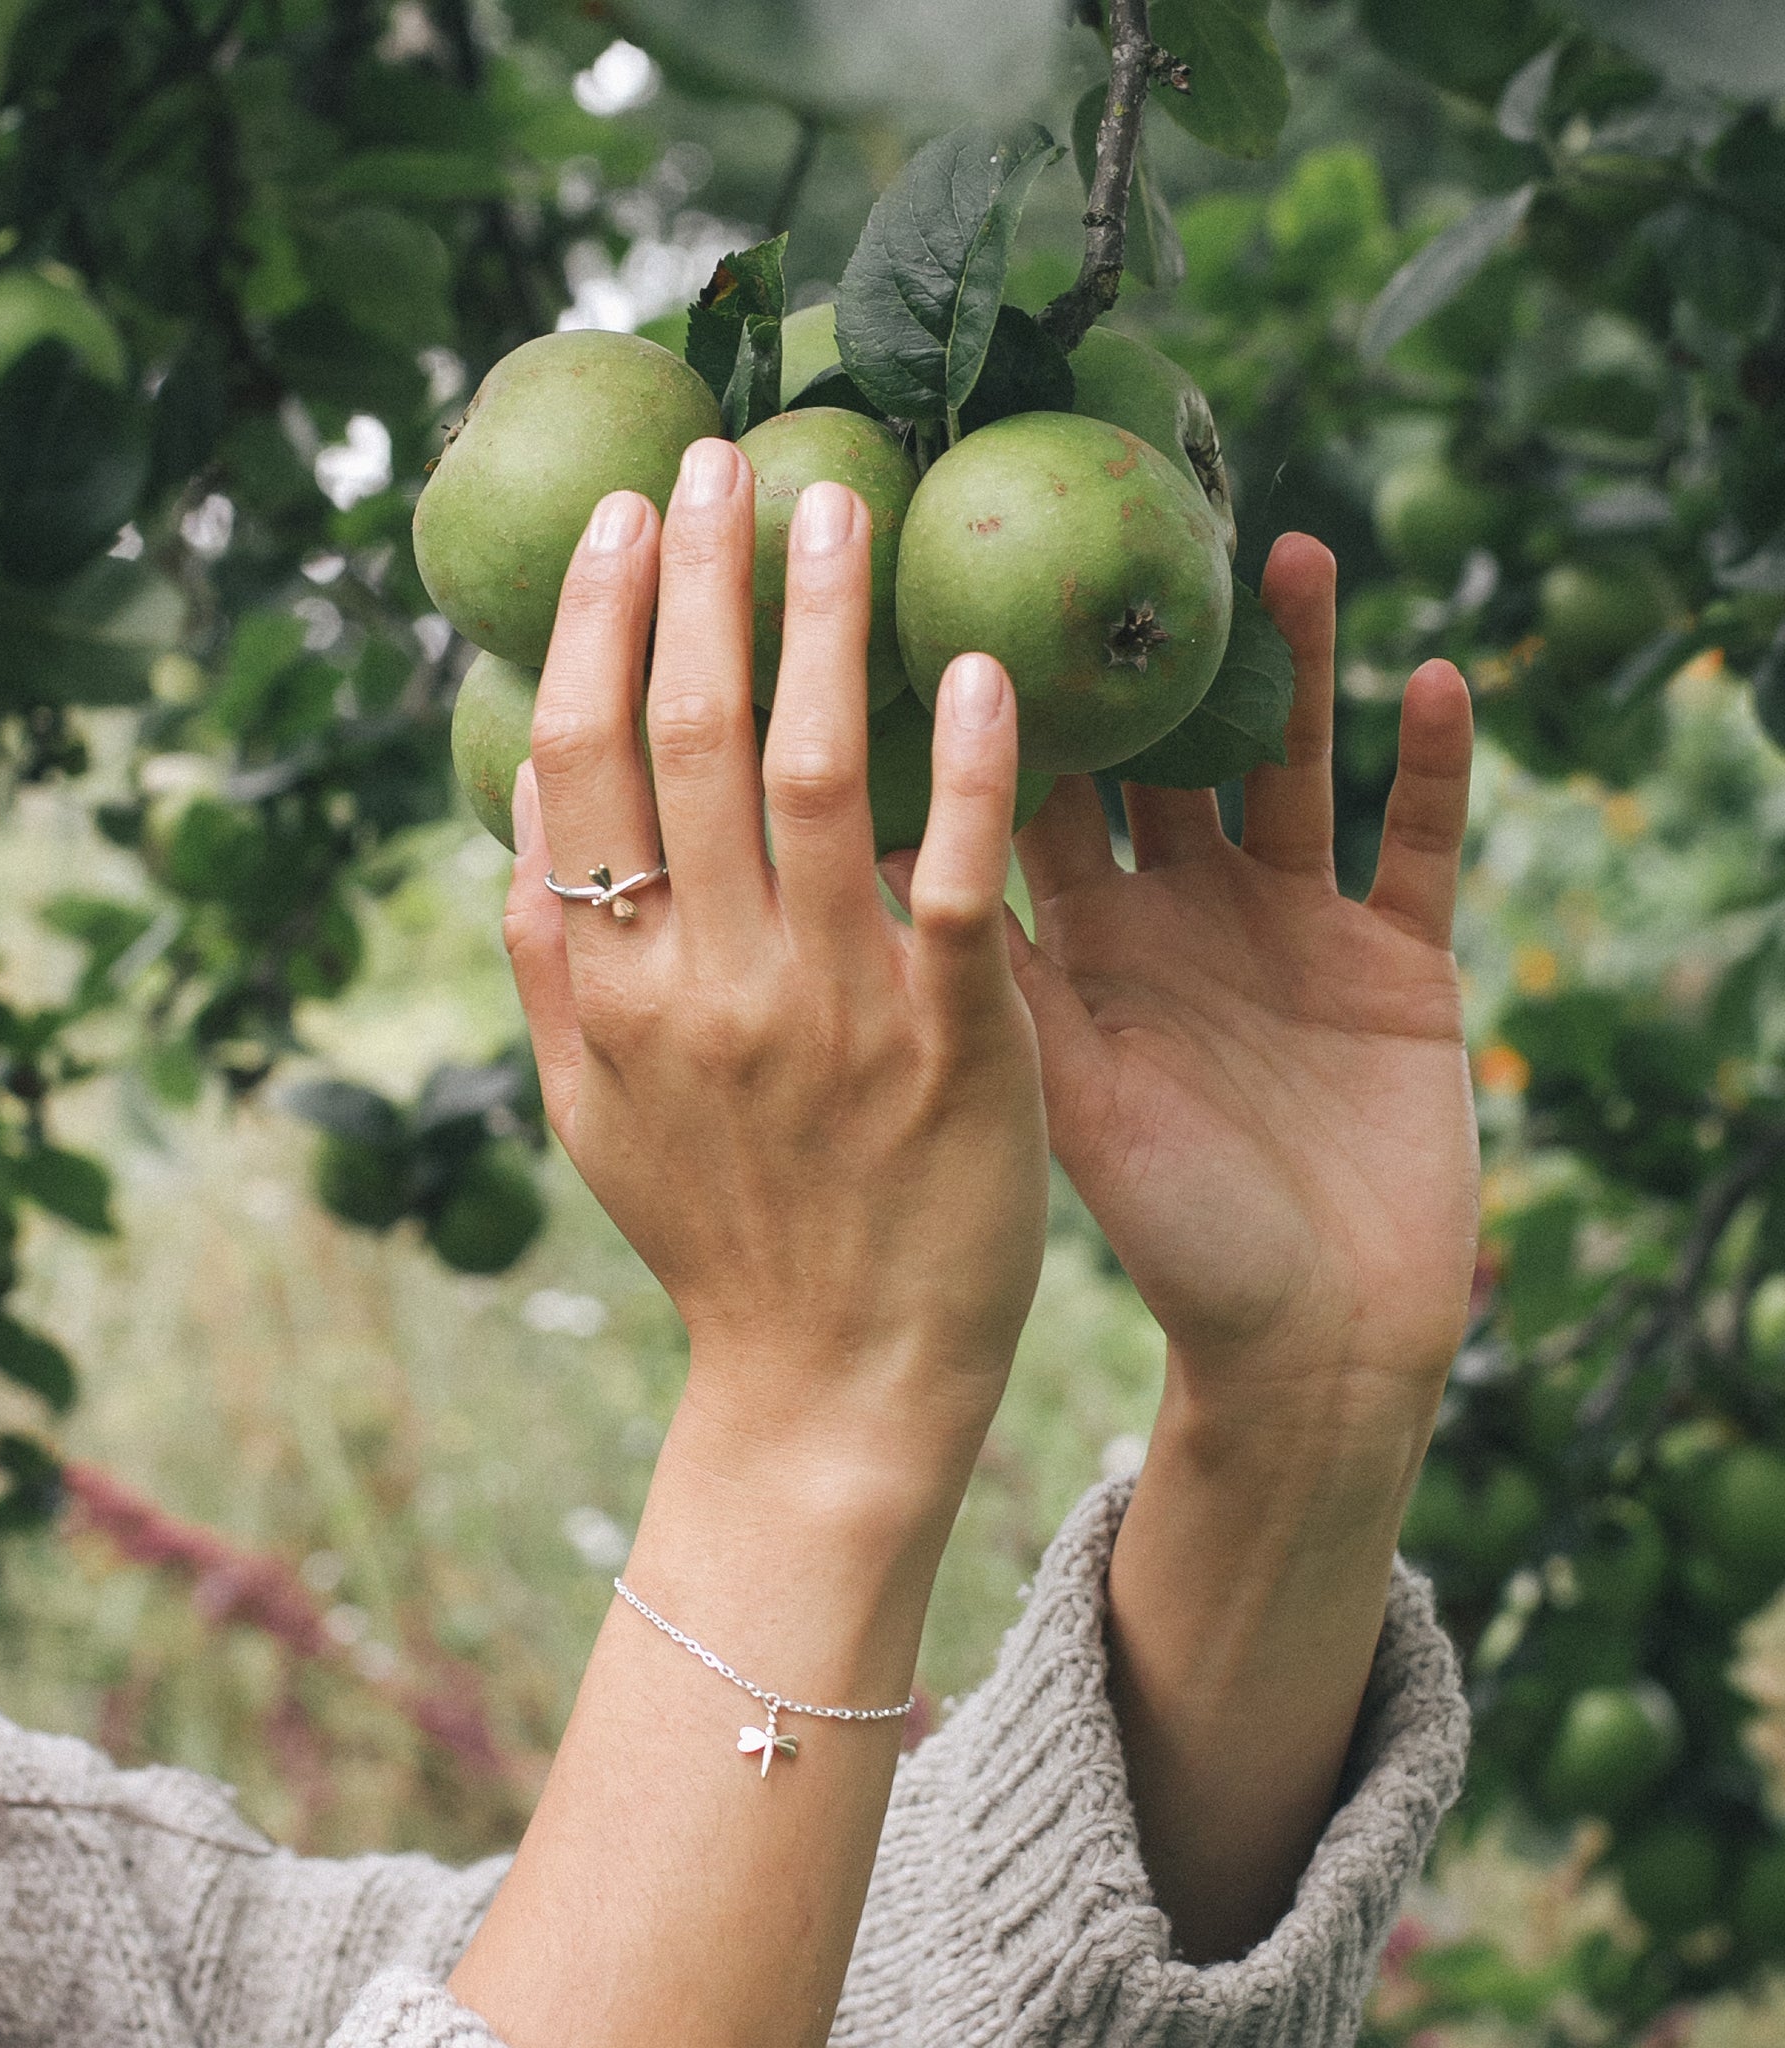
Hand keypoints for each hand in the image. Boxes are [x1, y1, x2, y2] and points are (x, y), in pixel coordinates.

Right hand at [459, 438, 1048, 2047]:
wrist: (828, 1389)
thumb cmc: (717, 1236)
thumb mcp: (591, 1105)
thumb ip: (555, 956)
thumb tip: (532, 797)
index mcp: (605, 984)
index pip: (579, 762)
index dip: (597, 624)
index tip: (625, 518)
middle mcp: (701, 979)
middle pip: (691, 735)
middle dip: (702, 575)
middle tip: (725, 450)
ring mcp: (828, 1008)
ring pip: (819, 772)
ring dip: (825, 619)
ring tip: (846, 498)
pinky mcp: (952, 1047)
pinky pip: (959, 879)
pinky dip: (971, 767)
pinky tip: (983, 662)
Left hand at [1009, 533, 1478, 1472]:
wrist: (1309, 1348)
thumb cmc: (1163, 1239)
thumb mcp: (1056, 1093)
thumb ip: (980, 978)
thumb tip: (853, 855)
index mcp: (1081, 945)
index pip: (1028, 789)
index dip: (995, 686)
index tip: (959, 577)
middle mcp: (1178, 916)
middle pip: (1162, 751)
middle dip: (1145, 642)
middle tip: (1122, 506)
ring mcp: (1293, 932)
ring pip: (1287, 768)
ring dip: (1290, 667)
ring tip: (1277, 547)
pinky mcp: (1402, 964)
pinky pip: (1421, 847)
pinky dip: (1430, 771)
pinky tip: (1431, 676)